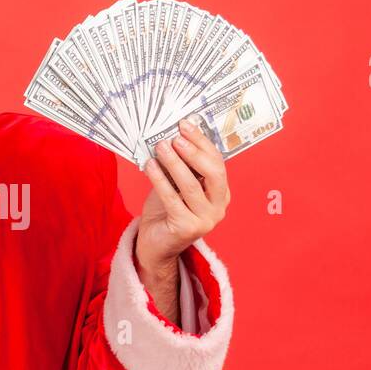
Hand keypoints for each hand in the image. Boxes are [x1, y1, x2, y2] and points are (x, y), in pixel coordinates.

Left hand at [135, 118, 229, 276]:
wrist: (155, 244)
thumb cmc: (166, 211)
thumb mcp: (176, 184)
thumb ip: (181, 165)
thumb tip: (174, 134)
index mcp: (221, 193)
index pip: (217, 162)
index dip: (202, 142)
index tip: (185, 125)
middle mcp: (218, 207)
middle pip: (213, 174)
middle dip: (193, 152)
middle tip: (175, 138)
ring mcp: (205, 220)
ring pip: (191, 186)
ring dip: (174, 163)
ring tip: (160, 147)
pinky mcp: (187, 229)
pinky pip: (172, 200)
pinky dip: (160, 180)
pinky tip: (150, 166)